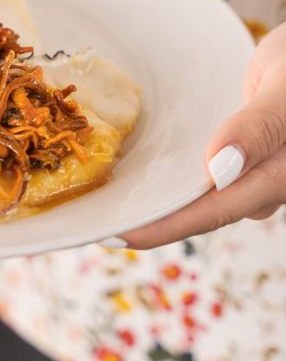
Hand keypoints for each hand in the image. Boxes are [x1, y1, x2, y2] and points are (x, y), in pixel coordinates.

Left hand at [107, 20, 285, 249]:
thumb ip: (260, 127)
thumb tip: (218, 170)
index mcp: (278, 177)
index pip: (213, 211)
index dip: (163, 226)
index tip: (116, 233)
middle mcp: (262, 181)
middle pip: (198, 210)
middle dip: (147, 217)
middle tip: (92, 219)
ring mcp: (250, 168)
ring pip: (196, 190)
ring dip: (154, 194)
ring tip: (102, 194)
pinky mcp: (238, 150)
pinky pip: (198, 167)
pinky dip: (166, 168)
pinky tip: (133, 161)